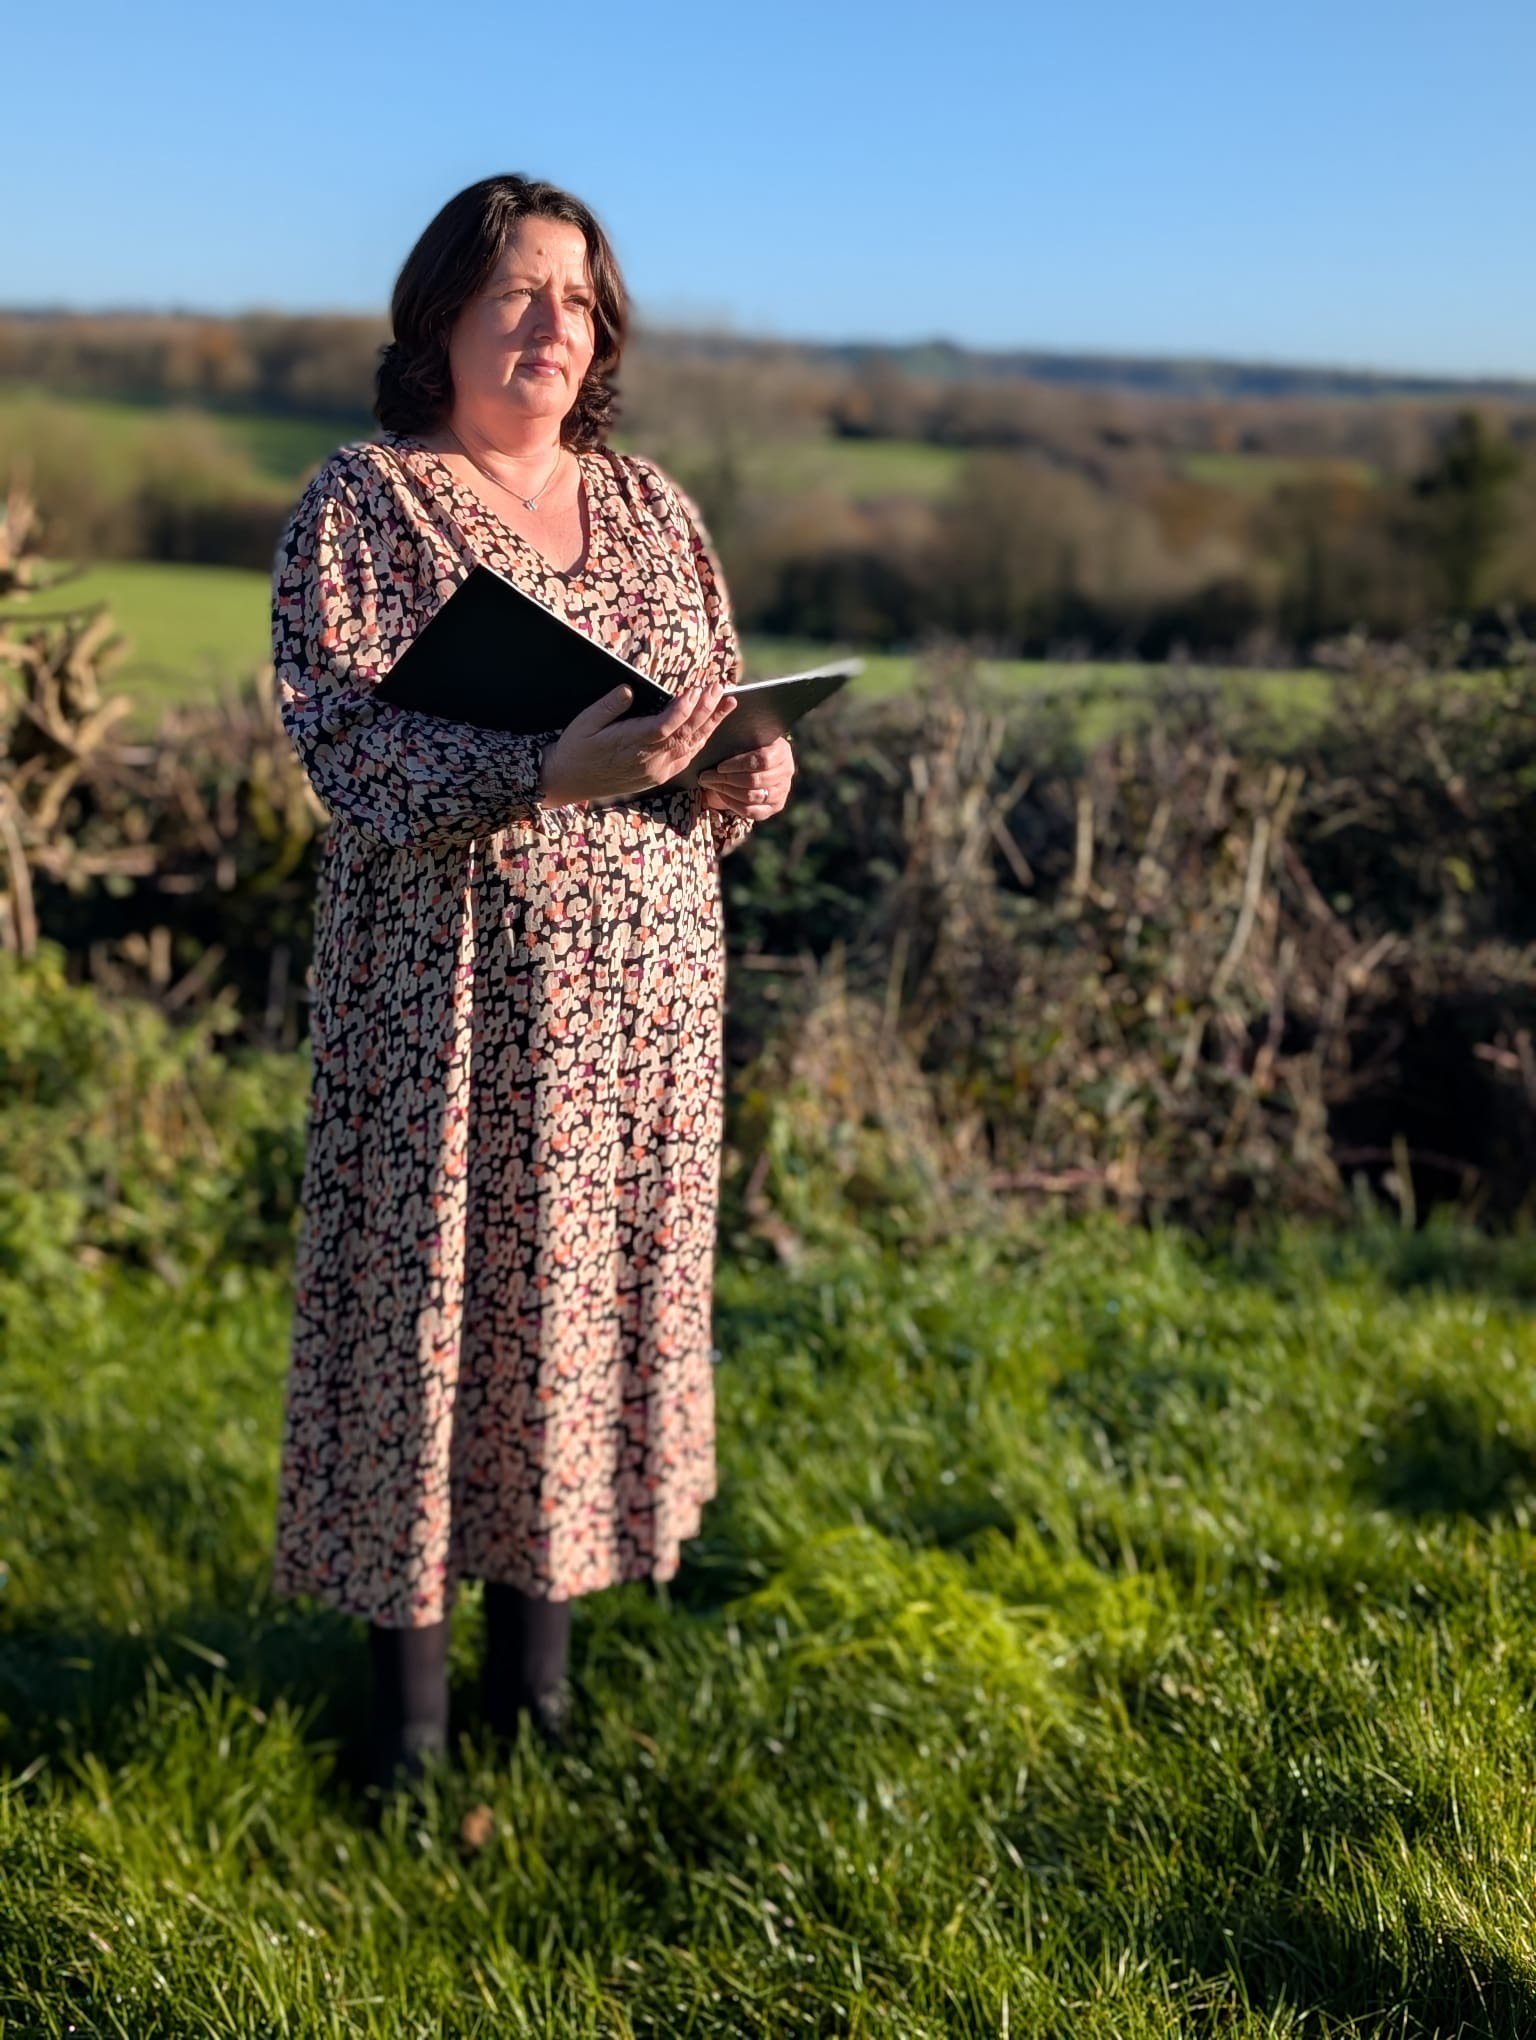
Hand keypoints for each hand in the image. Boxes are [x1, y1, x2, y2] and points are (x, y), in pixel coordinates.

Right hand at [538, 677, 738, 806]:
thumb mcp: (584, 722)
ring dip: (711, 723)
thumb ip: (609, 707)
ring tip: (727, 703)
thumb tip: (629, 691)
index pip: (667, 725)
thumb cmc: (577, 748)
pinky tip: (710, 727)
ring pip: (691, 746)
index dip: (685, 708)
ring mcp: (656, 770)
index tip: (697, 689)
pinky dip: (701, 740)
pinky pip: (686, 758)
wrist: (570, 781)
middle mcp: (648, 760)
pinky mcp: (659, 776)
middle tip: (719, 687)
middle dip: (706, 709)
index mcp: (631, 744)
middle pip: (685, 734)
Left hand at [695, 735, 795, 821]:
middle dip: (727, 779)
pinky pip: (753, 812)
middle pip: (755, 780)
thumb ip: (735, 742)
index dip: (739, 765)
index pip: (762, 760)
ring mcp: (782, 791)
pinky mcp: (775, 807)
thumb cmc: (746, 748)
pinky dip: (734, 804)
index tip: (719, 767)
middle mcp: (786, 771)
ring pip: (753, 797)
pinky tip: (721, 795)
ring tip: (710, 784)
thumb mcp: (744, 740)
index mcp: (781, 751)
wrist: (755, 763)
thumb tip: (712, 751)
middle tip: (706, 777)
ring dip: (727, 791)